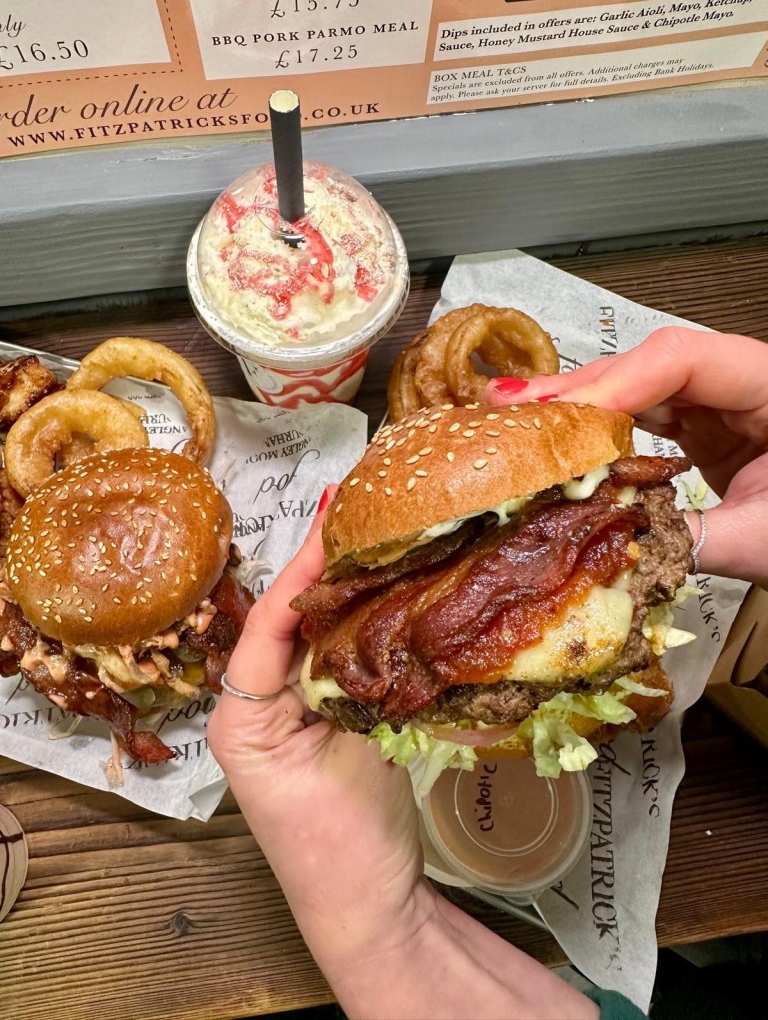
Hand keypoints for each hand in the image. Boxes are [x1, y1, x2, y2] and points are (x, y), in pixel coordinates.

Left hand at [207, 501, 429, 974]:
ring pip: (312, 636)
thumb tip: (373, 603)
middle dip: (322, 567)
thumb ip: (352, 678)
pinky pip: (334, 659)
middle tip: (358, 510)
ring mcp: (286, 712)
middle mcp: (253, 705)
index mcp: (240, 713)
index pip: (272, 618)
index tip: (334, 513)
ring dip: (343, 591)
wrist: (369, 908)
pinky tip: (385, 593)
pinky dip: (359, 626)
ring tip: (371, 537)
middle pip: (289, 620)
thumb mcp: (351, 752)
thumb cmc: (345, 843)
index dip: (304, 565)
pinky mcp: (319, 718)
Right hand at [486, 326, 767, 585]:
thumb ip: (692, 541)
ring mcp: (722, 403)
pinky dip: (600, 432)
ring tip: (522, 421)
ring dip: (580, 407)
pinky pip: (643, 418)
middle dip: (580, 390)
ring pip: (639, 388)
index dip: (616, 382)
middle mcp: (744, 381)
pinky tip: (562, 440)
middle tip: (515, 411)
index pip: (684, 358)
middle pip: (649, 366)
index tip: (562, 417)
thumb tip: (611, 549)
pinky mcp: (704, 428)